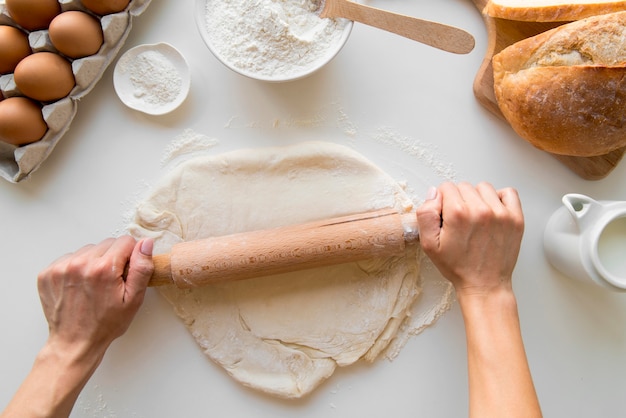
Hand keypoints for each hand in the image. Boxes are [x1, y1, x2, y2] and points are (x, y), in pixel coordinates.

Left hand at [37, 236, 153, 358]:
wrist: (74, 343)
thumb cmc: (105, 325)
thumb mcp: (133, 300)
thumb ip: (141, 268)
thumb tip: (146, 244)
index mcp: (104, 269)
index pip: (125, 241)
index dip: (130, 256)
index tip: (125, 272)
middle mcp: (80, 264)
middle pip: (106, 244)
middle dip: (112, 259)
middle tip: (110, 282)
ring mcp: (61, 268)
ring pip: (88, 250)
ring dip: (93, 262)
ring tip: (94, 284)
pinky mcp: (48, 273)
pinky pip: (69, 258)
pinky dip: (76, 268)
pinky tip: (79, 285)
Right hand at [415, 182, 523, 296]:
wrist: (484, 285)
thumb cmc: (457, 267)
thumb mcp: (428, 244)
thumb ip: (425, 214)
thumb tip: (433, 193)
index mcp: (458, 214)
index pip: (446, 187)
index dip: (442, 201)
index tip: (446, 216)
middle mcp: (481, 210)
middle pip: (464, 186)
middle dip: (459, 199)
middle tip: (460, 221)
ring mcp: (501, 213)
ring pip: (484, 188)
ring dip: (478, 198)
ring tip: (476, 217)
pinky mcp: (516, 219)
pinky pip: (508, 193)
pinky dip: (499, 198)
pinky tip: (492, 212)